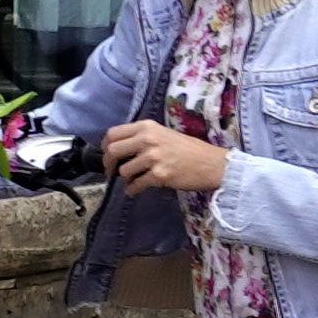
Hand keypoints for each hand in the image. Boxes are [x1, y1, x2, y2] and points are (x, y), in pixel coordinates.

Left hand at [102, 120, 227, 200]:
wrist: (211, 163)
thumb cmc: (189, 149)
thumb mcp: (163, 134)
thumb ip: (142, 137)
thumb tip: (120, 148)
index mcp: (147, 126)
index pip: (113, 133)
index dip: (105, 147)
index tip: (108, 155)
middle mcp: (148, 139)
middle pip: (113, 151)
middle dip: (109, 165)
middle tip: (112, 172)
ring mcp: (153, 157)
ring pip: (124, 171)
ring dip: (125, 179)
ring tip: (132, 180)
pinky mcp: (159, 175)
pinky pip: (135, 185)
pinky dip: (132, 190)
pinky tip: (136, 189)